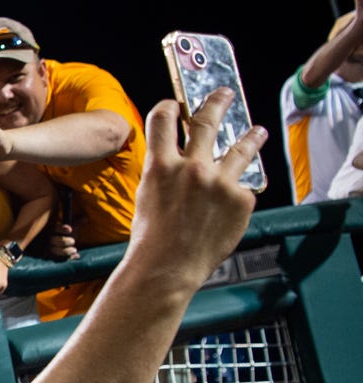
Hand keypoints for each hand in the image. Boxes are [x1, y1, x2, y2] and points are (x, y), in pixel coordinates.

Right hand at [49, 222, 80, 260]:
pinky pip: (58, 259)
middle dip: (63, 241)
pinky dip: (68, 259)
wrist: (59, 245)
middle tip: (73, 241)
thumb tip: (85, 219)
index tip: (70, 229)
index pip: (56, 228)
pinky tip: (76, 256)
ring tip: (75, 250)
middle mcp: (50, 239)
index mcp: (53, 230)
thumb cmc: (66, 234)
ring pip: (54, 251)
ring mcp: (50, 249)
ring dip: (65, 251)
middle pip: (53, 240)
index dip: (62, 229)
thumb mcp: (71, 228)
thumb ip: (77, 224)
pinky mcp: (53, 257)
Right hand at [129, 87, 265, 282]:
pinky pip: (242, 188)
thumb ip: (164, 171)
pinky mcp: (240, 200)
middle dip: (218, 102)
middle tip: (225, 93)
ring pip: (240, 148)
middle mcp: (192, 168)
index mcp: (161, 166)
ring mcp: (219, 183)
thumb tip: (178, 156)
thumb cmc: (152, 237)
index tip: (176, 104)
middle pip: (208, 121)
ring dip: (251, 136)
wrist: (168, 267)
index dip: (169, 107)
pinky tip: (234, 201)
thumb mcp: (148, 195)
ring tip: (257, 132)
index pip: (163, 119)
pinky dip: (238, 193)